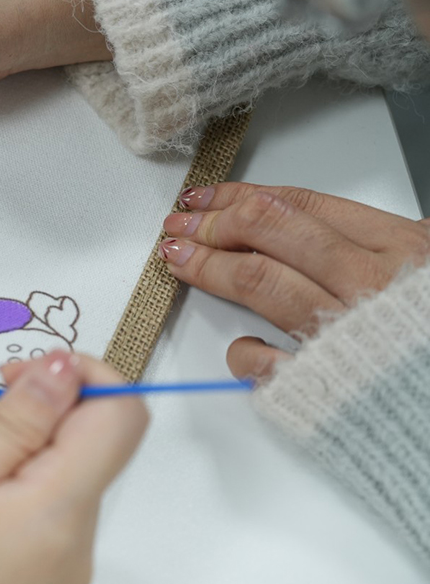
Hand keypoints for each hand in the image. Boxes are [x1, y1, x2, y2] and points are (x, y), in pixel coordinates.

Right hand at [0, 353, 146, 583]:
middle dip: (12, 412)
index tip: (9, 374)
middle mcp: (73, 546)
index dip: (76, 375)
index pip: (120, 414)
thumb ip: (10, 425)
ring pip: (46, 472)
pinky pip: (27, 509)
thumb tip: (67, 371)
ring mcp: (53, 569)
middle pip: (77, 441)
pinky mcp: (28, 581)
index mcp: (59, 517)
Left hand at [159, 182, 429, 378]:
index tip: (207, 197)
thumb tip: (316, 234)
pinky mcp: (324, 387)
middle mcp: (368, 284)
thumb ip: (385, 250)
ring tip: (178, 257)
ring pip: (255, 282)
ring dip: (207, 266)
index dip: (242, 197)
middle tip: (178, 223)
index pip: (300, 206)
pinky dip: (243, 352)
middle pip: (267, 233)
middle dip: (212, 223)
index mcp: (400, 249)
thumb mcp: (429, 270)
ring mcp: (343, 334)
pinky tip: (238, 346)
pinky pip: (263, 362)